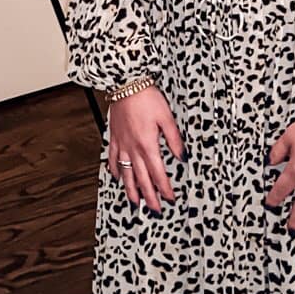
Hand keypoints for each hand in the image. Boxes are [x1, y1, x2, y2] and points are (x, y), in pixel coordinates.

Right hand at [105, 85, 183, 212]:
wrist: (126, 83)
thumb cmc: (146, 97)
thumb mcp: (167, 117)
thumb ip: (175, 140)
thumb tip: (183, 157)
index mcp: (148, 145)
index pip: (158, 174)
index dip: (165, 189)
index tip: (170, 199)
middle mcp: (133, 148)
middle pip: (142, 179)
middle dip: (149, 197)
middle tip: (154, 210)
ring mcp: (122, 144)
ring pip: (126, 173)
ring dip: (131, 190)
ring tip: (135, 202)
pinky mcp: (114, 137)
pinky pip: (111, 158)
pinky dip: (114, 170)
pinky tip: (117, 177)